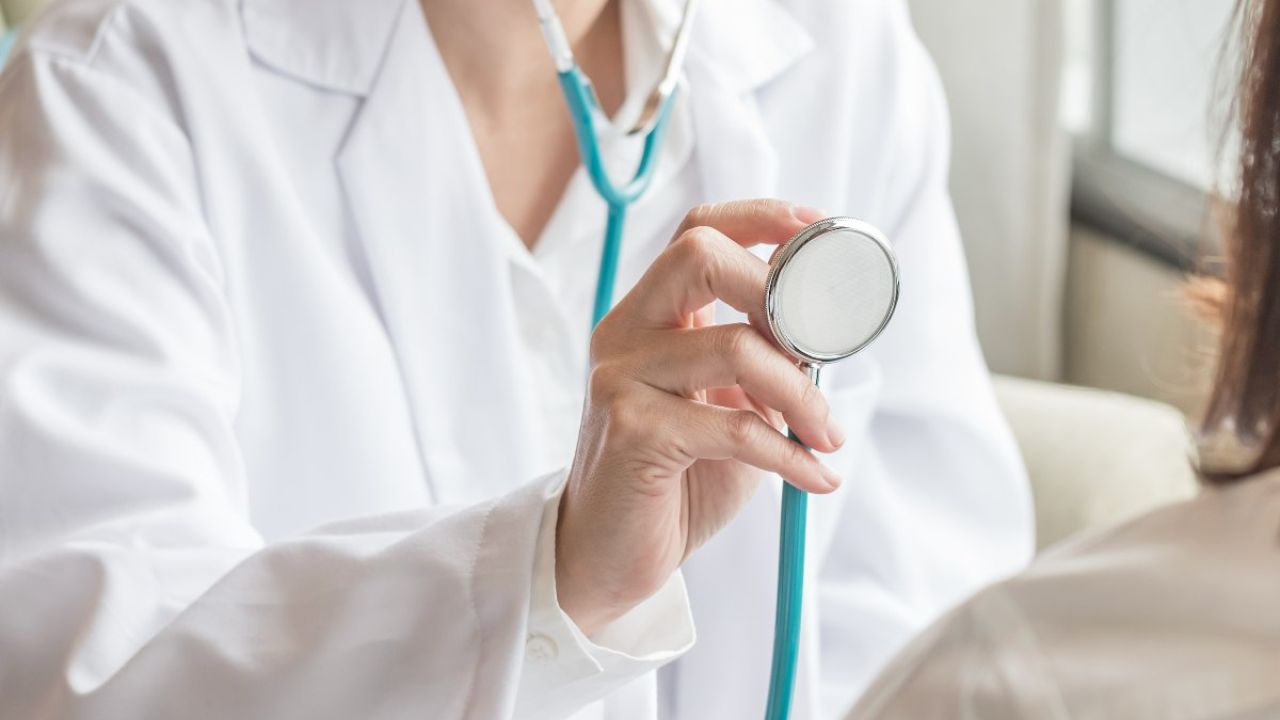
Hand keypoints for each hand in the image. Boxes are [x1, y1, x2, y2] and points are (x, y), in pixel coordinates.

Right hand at [555, 199, 845, 634]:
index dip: (759, 218)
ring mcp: (619, 379)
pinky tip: (814, 477)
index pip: (695, 232)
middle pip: (699, 257)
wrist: (609, 556)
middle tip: (817, 348)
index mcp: (647, 317)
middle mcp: (623, 334)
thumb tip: (826, 316)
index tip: (817, 230)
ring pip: (733, 347)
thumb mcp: (729, 405)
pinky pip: (734, 427)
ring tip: (827, 435)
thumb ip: (765, 358)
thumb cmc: (676, 478)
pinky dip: (790, 454)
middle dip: (778, 290)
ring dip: (801, 393)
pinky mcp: (630, 433)